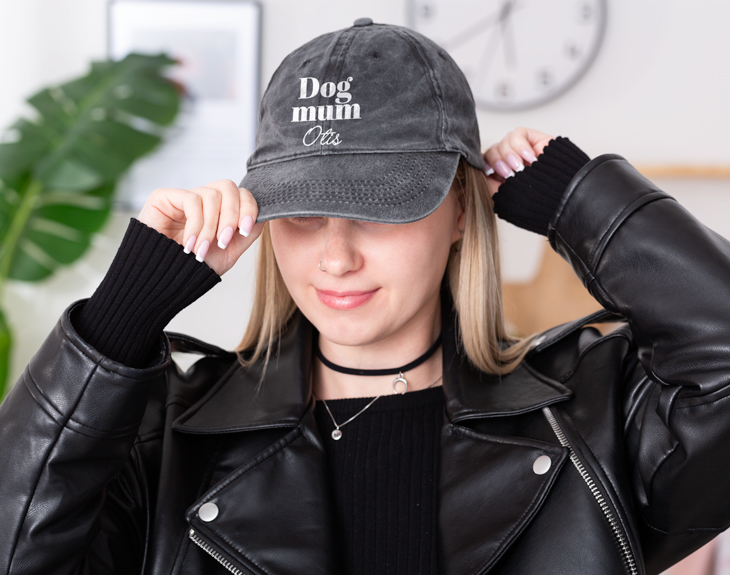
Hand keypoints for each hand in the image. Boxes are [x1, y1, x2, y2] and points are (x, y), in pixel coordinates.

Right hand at [137, 180, 263, 275]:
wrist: (163, 282)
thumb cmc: (193, 268)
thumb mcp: (229, 252)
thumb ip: (247, 232)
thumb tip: (264, 214)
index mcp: (219, 210)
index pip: (240, 194)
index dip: (248, 208)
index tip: (244, 231)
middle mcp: (202, 200)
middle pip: (228, 187)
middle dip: (232, 215)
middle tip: (223, 241)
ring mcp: (183, 197)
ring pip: (211, 195)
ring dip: (211, 227)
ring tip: (202, 249)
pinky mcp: (164, 197)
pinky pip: (191, 200)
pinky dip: (195, 225)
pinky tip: (189, 244)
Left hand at [483, 127, 553, 196]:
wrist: (563, 197)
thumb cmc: (537, 203)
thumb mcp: (506, 198)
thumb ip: (488, 184)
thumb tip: (477, 171)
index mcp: (502, 179)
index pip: (484, 164)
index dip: (483, 165)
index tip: (488, 172)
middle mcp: (511, 164)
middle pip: (491, 152)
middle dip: (497, 162)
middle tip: (509, 174)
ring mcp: (521, 152)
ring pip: (502, 142)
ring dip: (509, 155)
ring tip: (521, 167)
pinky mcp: (533, 140)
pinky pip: (517, 134)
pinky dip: (520, 146)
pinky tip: (530, 158)